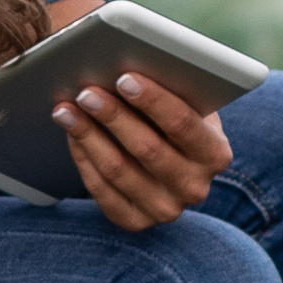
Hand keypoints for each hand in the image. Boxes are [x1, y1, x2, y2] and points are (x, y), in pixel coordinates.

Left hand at [58, 71, 232, 230]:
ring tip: (66, 109)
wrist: (173, 162)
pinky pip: (102, 191)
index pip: (183, 124)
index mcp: (215, 154)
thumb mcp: (186, 104)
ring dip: (88, 135)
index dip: (153, 100)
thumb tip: (129, 62)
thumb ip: (171, 87)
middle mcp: (194, 187)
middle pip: (147, 148)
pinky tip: (71, 134)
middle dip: (113, 116)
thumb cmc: (174, 119)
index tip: (124, 77)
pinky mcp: (135, 221)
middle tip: (86, 91)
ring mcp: (165, 209)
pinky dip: (83, 158)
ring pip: (119, 170)